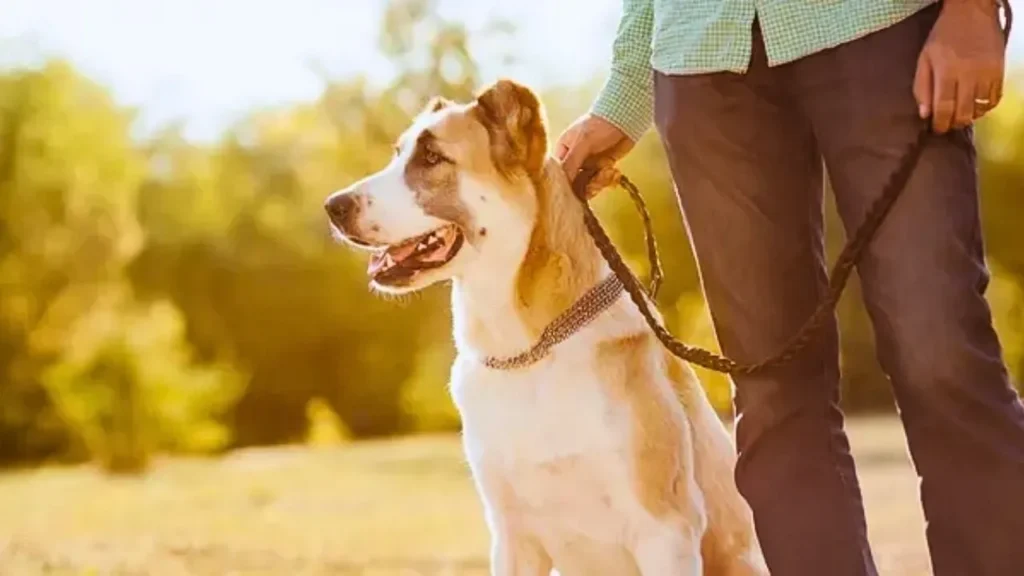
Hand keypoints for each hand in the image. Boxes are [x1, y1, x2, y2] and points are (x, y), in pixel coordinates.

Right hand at [554, 114, 634, 196]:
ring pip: (587, 184)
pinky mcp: (602, 168)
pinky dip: (607, 179)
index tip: (572, 190)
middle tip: (595, 182)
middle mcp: (574, 159)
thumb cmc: (598, 127)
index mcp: (564, 150)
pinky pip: (600, 181)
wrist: (624, 120)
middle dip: (584, 185)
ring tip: (608, 172)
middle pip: (573, 182)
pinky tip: (613, 171)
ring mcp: (589, 164)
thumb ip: (570, 163)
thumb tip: (561, 182)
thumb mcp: (581, 143)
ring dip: (598, 182)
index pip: (559, 172)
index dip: (564, 183)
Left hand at [914, 0, 1005, 132]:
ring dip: (970, 117)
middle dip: (954, 123)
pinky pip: (995, 98)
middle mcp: (969, 74)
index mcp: (946, 70)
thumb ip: (922, 86)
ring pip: (981, 107)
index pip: (943, 107)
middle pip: (964, 111)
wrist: (972, 12)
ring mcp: (987, 73)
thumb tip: (925, 114)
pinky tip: (976, 106)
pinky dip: (985, 107)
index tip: (936, 129)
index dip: (940, 123)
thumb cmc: (943, 35)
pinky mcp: (1000, 70)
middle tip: (948, 125)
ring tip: (961, 115)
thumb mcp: (925, 58)